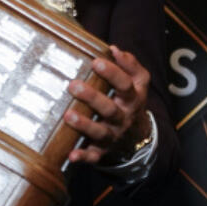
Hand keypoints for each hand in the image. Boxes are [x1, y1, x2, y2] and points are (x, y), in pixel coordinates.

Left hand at [64, 45, 151, 166]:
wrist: (137, 137)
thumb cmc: (130, 101)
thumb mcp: (138, 83)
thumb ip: (130, 64)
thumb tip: (114, 48)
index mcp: (132, 99)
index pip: (125, 85)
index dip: (113, 73)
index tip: (96, 61)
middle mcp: (124, 118)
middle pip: (110, 109)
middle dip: (92, 98)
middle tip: (73, 85)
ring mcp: (113, 136)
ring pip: (100, 132)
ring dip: (85, 125)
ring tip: (68, 115)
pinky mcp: (103, 151)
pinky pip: (94, 157)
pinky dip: (83, 157)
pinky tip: (71, 155)